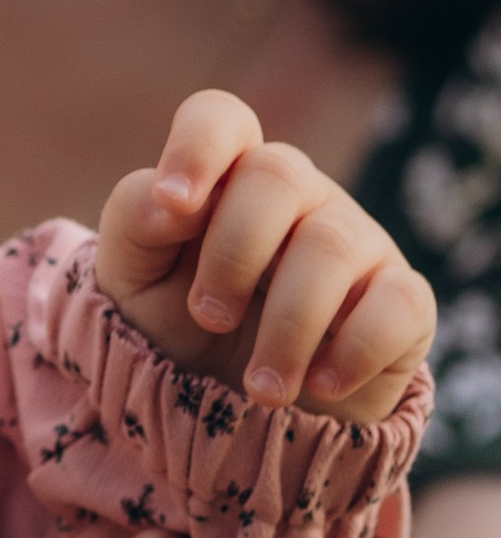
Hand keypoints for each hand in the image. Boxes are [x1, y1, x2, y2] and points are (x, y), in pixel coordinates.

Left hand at [97, 89, 434, 423]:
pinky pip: (397, 304)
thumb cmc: (182, 330)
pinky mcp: (404, 303)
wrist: (233, 417)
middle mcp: (300, 199)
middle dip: (233, 254)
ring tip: (261, 386)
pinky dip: (353, 353)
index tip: (174, 204)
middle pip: (279, 173)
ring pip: (332, 245)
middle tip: (209, 320)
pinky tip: (320, 385)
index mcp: (228, 181)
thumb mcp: (132, 282)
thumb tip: (169, 201)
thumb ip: (134, 223)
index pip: (221, 120)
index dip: (198, 147)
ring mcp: (358, 244)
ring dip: (286, 327)